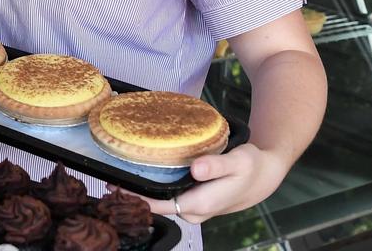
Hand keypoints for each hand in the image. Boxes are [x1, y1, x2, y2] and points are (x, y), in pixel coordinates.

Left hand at [110, 143, 287, 223]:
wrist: (263, 176)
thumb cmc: (251, 168)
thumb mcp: (239, 161)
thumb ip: (217, 165)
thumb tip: (197, 169)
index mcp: (199, 204)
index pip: (159, 205)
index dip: (136, 198)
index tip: (114, 186)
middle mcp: (193, 211)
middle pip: (156, 205)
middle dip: (133, 194)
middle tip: (107, 174)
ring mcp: (192, 208)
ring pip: (161, 201)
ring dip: (141, 190)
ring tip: (117, 171)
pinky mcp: (192, 201)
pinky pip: (168, 196)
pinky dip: (154, 187)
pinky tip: (141, 173)